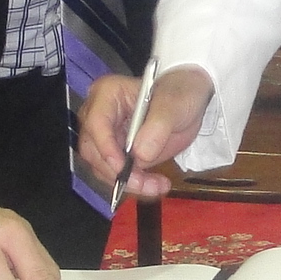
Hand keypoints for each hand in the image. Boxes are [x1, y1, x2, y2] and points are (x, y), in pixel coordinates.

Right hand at [75, 66, 216, 200]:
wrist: (187, 103)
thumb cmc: (179, 93)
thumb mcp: (174, 104)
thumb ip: (158, 126)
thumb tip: (140, 154)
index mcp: (108, 94)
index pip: (96, 123)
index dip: (105, 147)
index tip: (122, 168)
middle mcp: (99, 115)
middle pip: (93, 150)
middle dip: (116, 171)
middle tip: (143, 183)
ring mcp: (106, 136)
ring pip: (102, 167)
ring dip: (127, 182)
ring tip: (157, 185)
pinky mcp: (116, 154)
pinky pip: (116, 174)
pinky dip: (134, 184)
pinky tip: (156, 185)